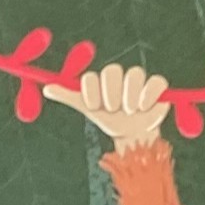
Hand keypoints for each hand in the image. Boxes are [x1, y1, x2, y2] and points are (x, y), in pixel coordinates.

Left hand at [42, 61, 168, 147]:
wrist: (133, 134)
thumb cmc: (109, 118)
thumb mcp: (88, 108)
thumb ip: (69, 96)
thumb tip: (47, 88)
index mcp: (101, 80)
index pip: (92, 77)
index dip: (91, 91)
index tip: (93, 107)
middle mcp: (120, 76)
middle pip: (112, 70)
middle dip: (110, 93)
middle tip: (113, 108)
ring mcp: (138, 81)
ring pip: (134, 74)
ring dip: (129, 96)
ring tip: (129, 110)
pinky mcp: (157, 88)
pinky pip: (156, 82)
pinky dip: (149, 94)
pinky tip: (143, 106)